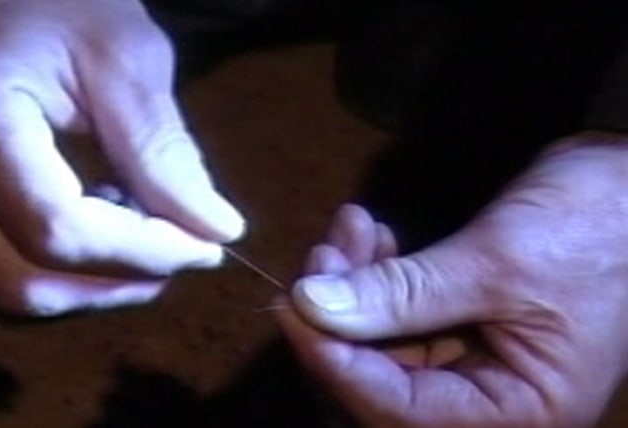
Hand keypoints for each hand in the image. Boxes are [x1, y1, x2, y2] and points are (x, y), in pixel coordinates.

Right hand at [0, 0, 244, 315]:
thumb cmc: (49, 0)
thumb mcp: (123, 58)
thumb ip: (164, 150)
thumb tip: (216, 229)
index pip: (59, 230)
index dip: (144, 252)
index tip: (208, 245)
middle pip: (27, 282)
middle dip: (120, 281)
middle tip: (182, 249)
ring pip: (10, 290)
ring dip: (93, 283)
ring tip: (141, 228)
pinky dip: (64, 269)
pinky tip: (101, 220)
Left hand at [280, 134, 627, 426]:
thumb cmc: (591, 229)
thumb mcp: (495, 263)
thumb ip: (401, 292)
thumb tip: (310, 305)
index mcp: (515, 415)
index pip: (397, 410)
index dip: (334, 361)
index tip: (292, 305)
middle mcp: (486, 403)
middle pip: (377, 383)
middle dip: (338, 319)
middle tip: (321, 256)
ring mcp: (469, 365)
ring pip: (378, 344)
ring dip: (351, 286)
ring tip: (347, 229)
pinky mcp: (456, 329)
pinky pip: (395, 315)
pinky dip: (374, 276)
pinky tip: (367, 233)